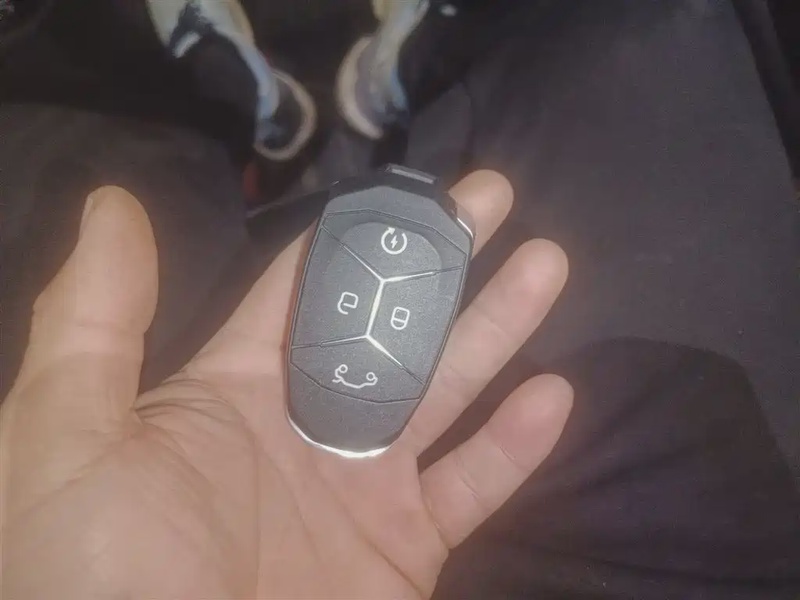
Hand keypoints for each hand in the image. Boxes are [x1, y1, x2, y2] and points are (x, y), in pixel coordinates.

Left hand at [0, 172, 571, 598]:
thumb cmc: (104, 568)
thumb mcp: (69, 436)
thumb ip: (95, 320)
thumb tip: (115, 205)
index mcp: (232, 391)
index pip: (305, 290)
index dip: (355, 235)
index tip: (407, 189)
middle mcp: (306, 428)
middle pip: (391, 326)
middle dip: (443, 262)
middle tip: (493, 196)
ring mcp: (362, 490)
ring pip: (445, 391)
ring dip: (496, 327)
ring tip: (546, 262)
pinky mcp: (404, 551)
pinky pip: (472, 488)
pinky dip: (514, 447)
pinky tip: (553, 393)